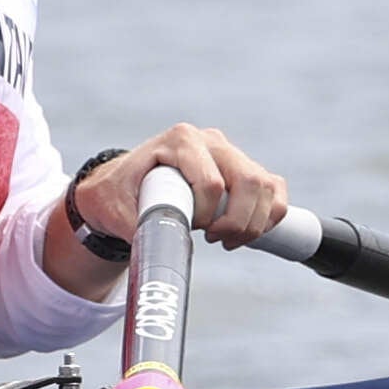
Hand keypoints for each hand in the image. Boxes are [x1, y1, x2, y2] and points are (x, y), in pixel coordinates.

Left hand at [45, 122, 291, 290]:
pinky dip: (271, 215)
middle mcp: (210, 140)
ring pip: (266, 187)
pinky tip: (248, 232)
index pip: (213, 182)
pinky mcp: (244, 167)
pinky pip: (274, 189)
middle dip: (238, 222)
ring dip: (254, 222)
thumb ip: (136, 226)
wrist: (120, 187)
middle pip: (250, 182)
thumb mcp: (113, 209)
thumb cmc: (115, 195)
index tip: (192, 230)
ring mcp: (230, 152)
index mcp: (180, 140)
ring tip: (226, 239)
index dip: (208, 216)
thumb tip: (163, 248)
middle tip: (216, 241)